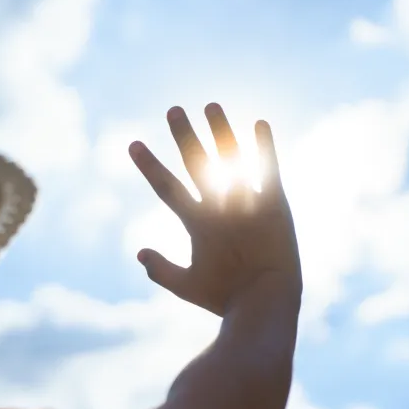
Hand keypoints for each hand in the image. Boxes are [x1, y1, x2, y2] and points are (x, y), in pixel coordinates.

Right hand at [129, 103, 301, 316]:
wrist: (266, 302)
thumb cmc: (225, 298)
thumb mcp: (186, 287)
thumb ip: (160, 270)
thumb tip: (138, 253)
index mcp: (197, 224)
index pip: (166, 187)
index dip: (149, 165)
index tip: (133, 143)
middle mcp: (220, 207)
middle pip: (197, 164)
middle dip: (184, 135)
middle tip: (173, 110)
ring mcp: (247, 203)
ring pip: (231, 159)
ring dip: (220, 131)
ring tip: (211, 106)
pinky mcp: (275, 205)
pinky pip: (269, 169)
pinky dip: (264, 146)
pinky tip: (260, 123)